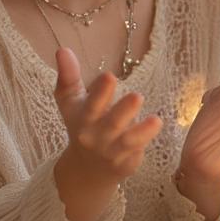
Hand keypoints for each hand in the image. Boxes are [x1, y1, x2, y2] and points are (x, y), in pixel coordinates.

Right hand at [54, 47, 161, 186]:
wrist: (85, 170)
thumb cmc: (82, 126)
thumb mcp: (70, 102)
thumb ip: (68, 76)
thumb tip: (63, 50)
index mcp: (84, 118)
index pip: (91, 105)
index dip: (100, 92)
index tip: (109, 76)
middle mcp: (96, 136)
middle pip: (111, 123)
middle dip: (124, 111)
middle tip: (138, 96)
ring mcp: (111, 152)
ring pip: (128, 142)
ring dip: (142, 132)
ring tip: (156, 120)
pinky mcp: (126, 164)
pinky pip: (137, 154)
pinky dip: (146, 143)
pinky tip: (155, 128)